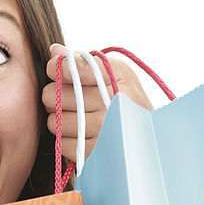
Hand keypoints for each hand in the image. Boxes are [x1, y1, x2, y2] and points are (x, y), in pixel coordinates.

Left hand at [42, 45, 152, 162]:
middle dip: (56, 95)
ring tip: (76, 116)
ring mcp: (105, 131)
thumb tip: (54, 51)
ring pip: (54, 121)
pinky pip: (62, 143)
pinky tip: (82, 133)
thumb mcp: (116, 73)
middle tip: (70, 98)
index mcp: (118, 78)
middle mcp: (112, 105)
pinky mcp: (97, 153)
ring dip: (59, 119)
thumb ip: (84, 61)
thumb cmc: (127, 98)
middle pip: (53, 95)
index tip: (59, 70)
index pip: (73, 68)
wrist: (150, 136)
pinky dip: (67, 139)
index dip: (58, 68)